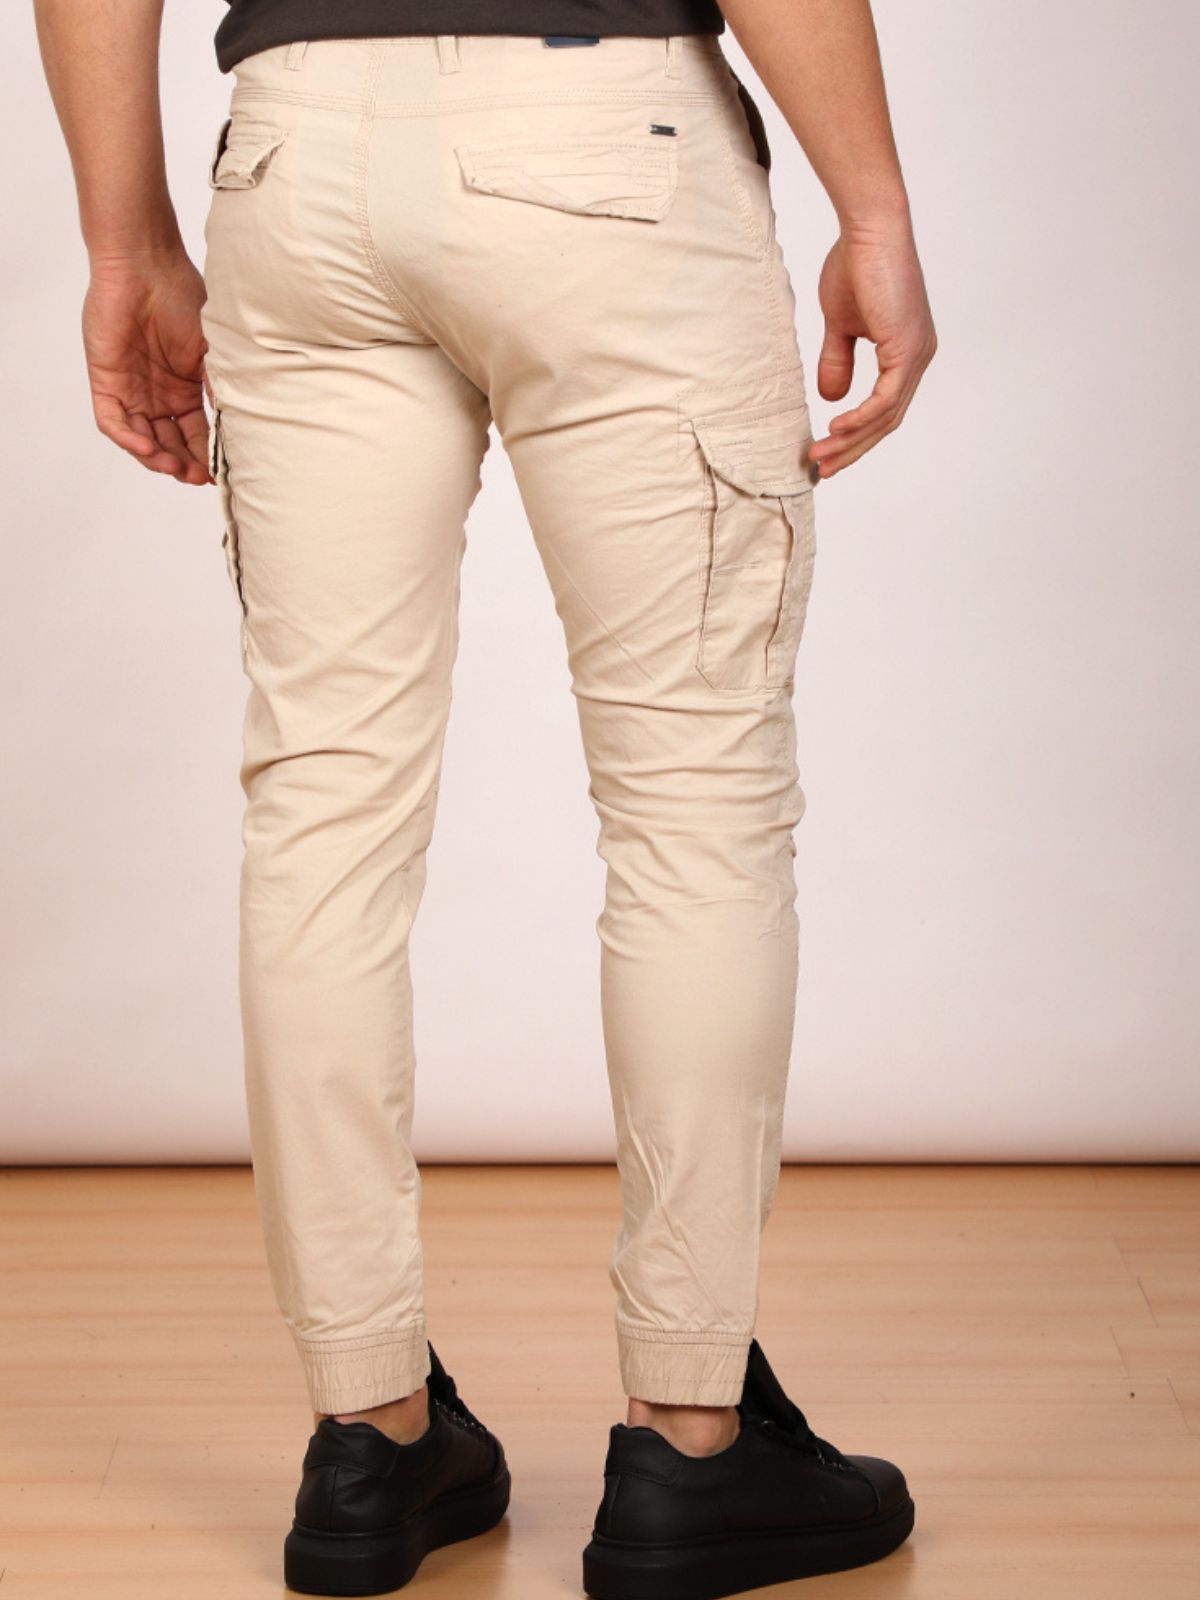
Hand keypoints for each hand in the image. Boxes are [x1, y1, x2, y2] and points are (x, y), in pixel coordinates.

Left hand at [83, 250, 211, 485]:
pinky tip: (149, 448)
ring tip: (177, 468)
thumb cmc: (182, 296)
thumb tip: (236, 426)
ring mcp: (130, 389)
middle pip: (170, 443)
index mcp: (184, 388)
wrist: (144, 265)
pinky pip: (113, 422)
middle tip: (200, 477)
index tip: (222, 473)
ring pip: (142, 439)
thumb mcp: (212, 350)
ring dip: (158, 459)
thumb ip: (220, 387)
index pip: (196, 433)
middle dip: (185, 464)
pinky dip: (129, 439)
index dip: (208, 456)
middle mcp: (157, 394)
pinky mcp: (105, 381)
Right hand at [809, 219, 935, 478]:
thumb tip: (832, 398)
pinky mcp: (907, 349)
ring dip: (851, 441)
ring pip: (885, 416)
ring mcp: (916, 354)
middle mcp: (917, 357)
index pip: (883, 408)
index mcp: (905, 352)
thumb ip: (837, 360)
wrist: (869, 229)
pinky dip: (860, 419)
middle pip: (887, 421)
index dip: (855, 434)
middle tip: (823, 468)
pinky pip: (885, 399)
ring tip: (821, 455)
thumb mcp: (840, 325)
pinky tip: (835, 429)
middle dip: (852, 448)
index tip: (825, 450)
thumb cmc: (856, 263)